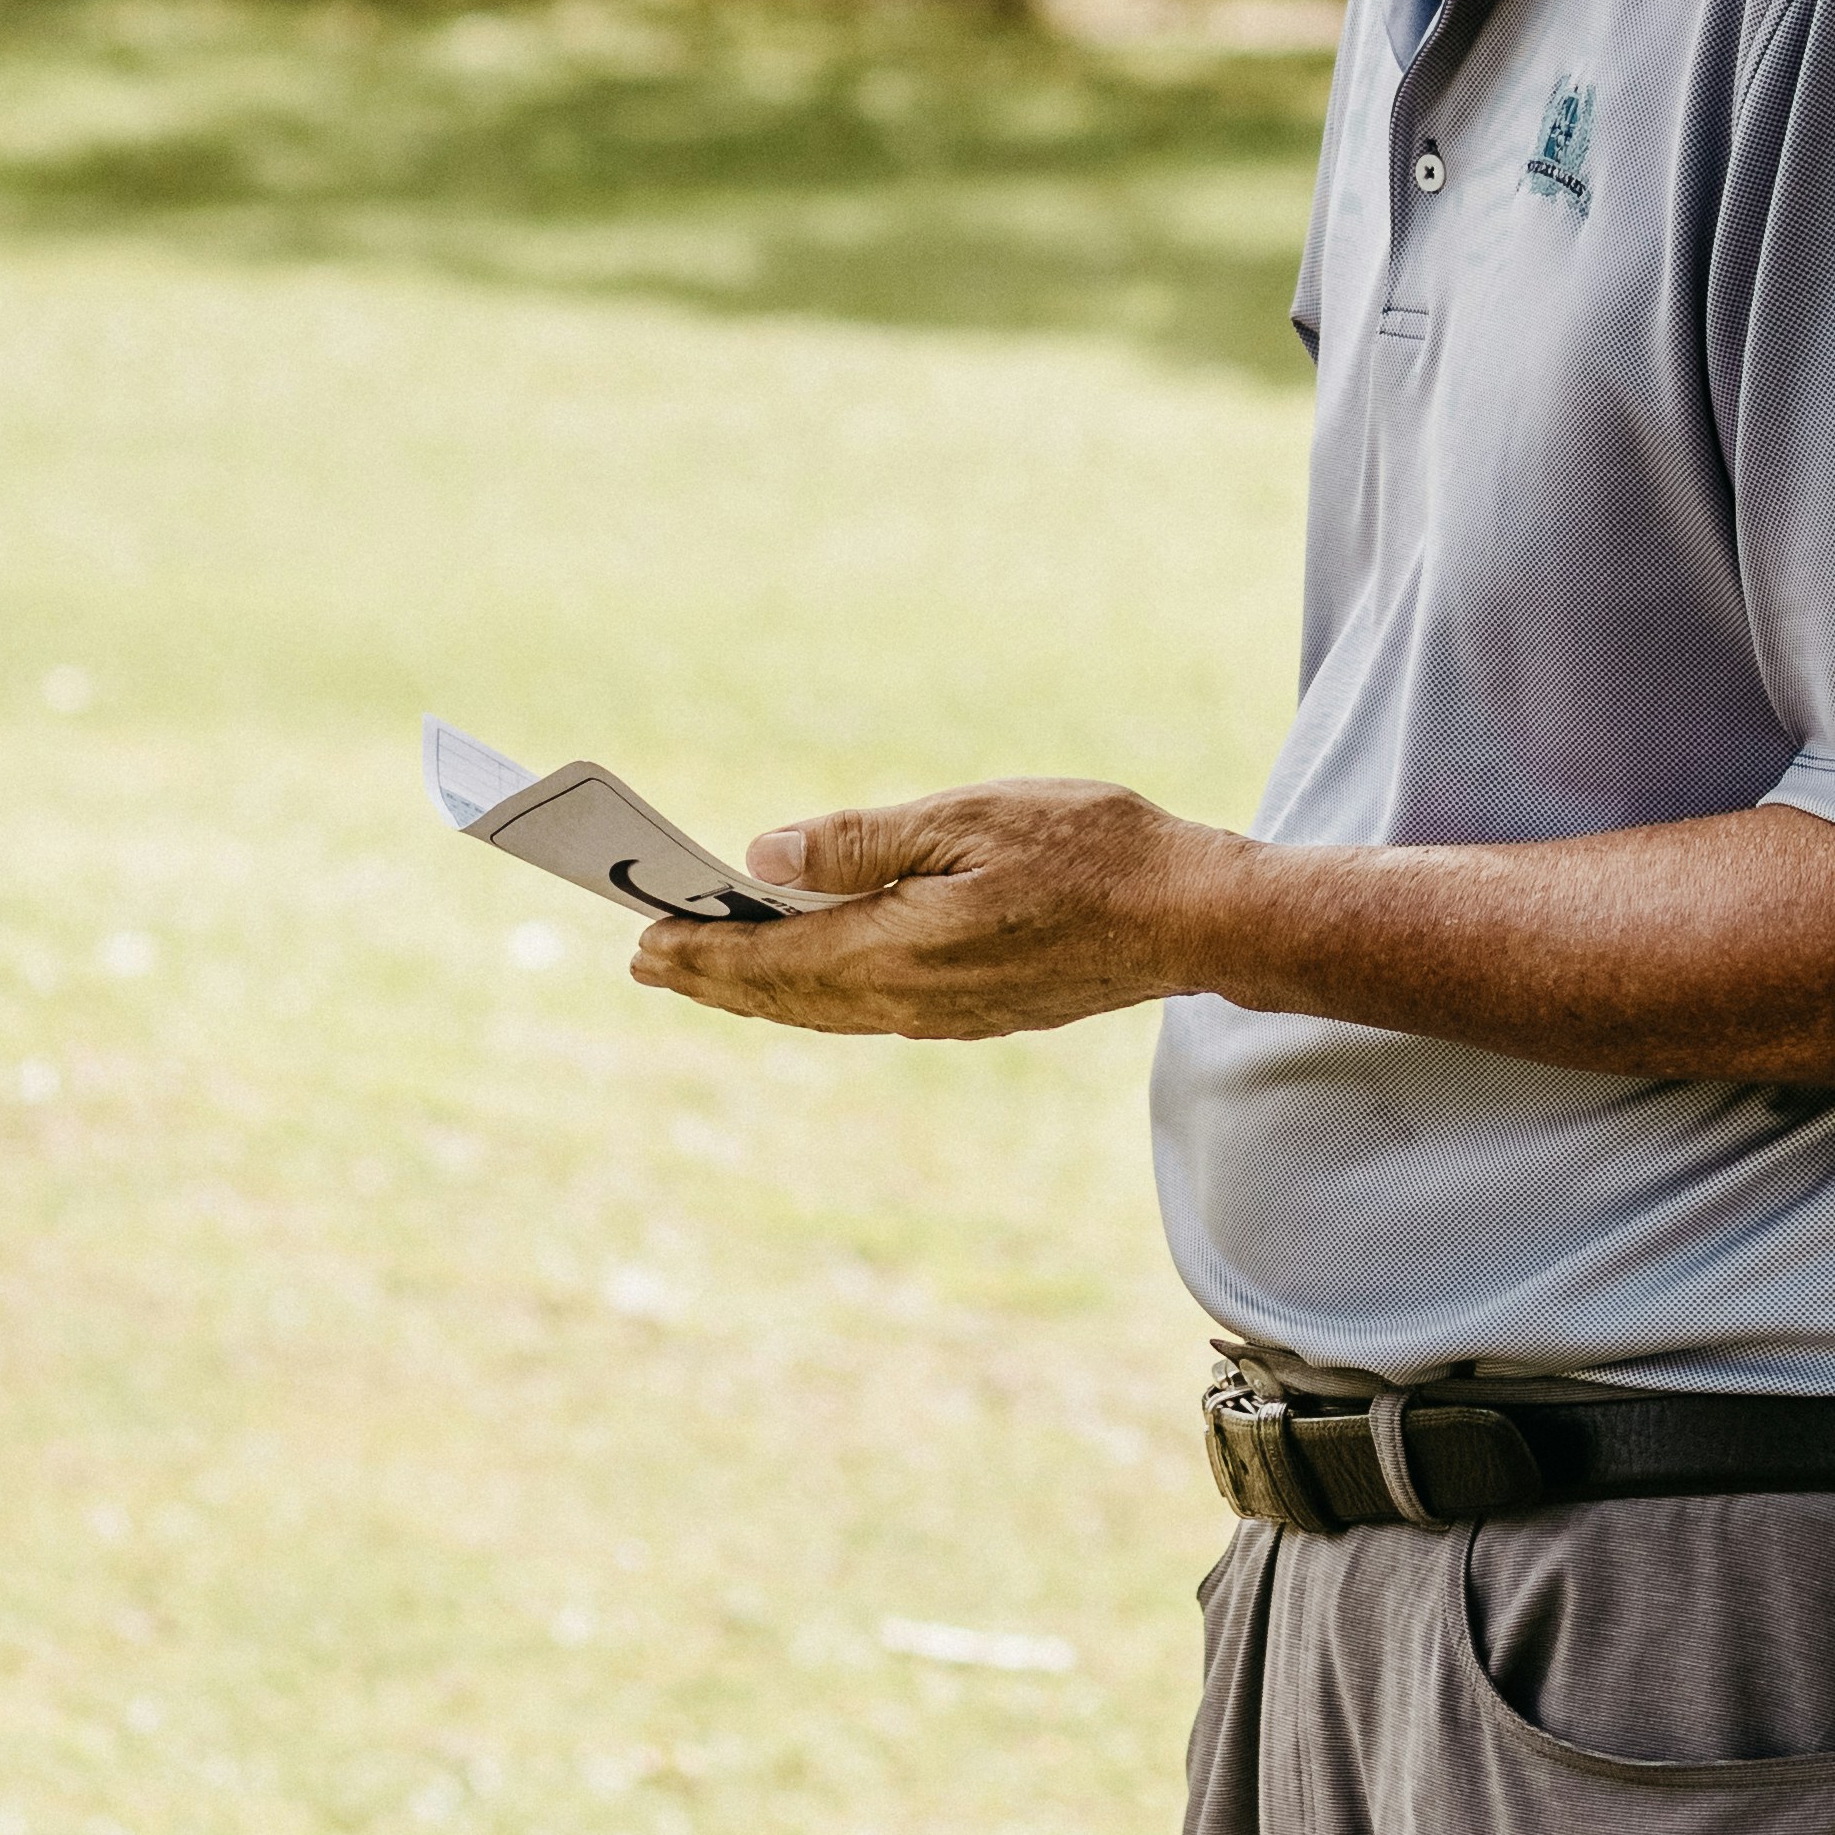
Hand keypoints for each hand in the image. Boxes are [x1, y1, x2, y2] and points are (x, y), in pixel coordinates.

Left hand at [622, 780, 1229, 1044]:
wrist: (1193, 917)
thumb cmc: (1092, 848)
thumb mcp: (968, 818)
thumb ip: (861, 841)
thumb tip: (762, 855)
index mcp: (898, 950)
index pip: (771, 958)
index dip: (700, 950)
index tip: (641, 940)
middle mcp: (909, 1001)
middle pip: (786, 996)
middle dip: (713, 977)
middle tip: (647, 962)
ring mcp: (944, 1017)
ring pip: (824, 1011)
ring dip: (759, 991)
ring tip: (710, 973)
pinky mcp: (974, 1015)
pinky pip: (867, 1013)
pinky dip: (815, 997)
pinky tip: (810, 980)